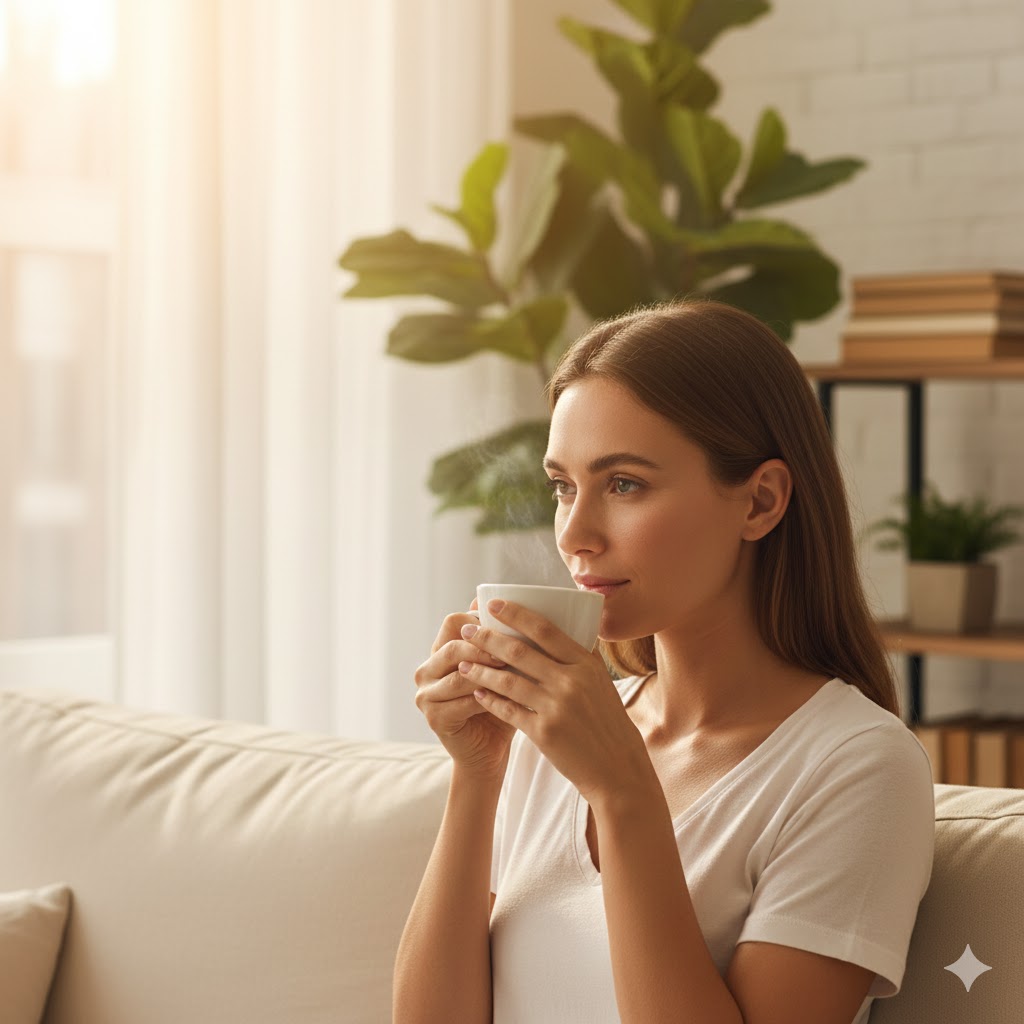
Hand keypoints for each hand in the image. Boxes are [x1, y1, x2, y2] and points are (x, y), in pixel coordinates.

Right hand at [413, 596, 517, 780]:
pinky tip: (508, 699)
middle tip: (515, 652)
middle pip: (454, 645)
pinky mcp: (433, 717)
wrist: (490, 751)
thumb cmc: (501, 704)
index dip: (482, 621)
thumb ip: (506, 642)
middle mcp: (427, 669)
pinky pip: (461, 702)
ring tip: (515, 673)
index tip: (510, 627)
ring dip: (488, 673)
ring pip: (458, 674)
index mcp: (441, 650)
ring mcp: (426, 693)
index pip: (454, 621)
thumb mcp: (504, 669)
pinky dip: (487, 700)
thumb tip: (524, 607)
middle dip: (486, 647)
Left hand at [457, 600, 652, 805]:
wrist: (617, 767)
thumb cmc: (607, 721)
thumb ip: (579, 658)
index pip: (545, 629)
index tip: (493, 604)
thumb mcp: (600, 682)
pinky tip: (477, 693)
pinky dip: (490, 700)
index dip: (516, 614)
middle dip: (488, 638)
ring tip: (463, 664)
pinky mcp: (544, 733)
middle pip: (520, 651)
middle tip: (467, 630)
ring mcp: (556, 707)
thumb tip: (552, 631)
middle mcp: (571, 681)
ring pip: (508, 680)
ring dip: (481, 670)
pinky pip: (508, 710)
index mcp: (585, 663)